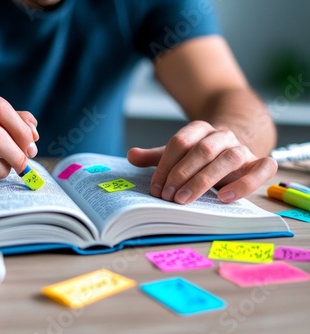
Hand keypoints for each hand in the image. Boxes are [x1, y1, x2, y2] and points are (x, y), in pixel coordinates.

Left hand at [127, 121, 276, 203]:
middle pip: (203, 150)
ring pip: (230, 158)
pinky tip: (225, 198)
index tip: (156, 188)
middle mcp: (222, 135)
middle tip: (168, 197)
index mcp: (199, 129)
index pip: (180, 142)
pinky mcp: (258, 162)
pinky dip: (246, 183)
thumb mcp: (176, 156)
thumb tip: (131, 155)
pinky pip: (262, 168)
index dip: (166, 165)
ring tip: (187, 200)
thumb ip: (155, 157)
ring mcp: (242, 148)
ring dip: (205, 180)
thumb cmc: (198, 158)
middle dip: (182, 174)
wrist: (231, 149)